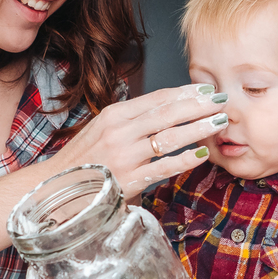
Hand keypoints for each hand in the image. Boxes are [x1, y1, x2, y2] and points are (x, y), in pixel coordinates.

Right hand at [57, 84, 228, 197]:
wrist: (54, 189)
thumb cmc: (83, 161)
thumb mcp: (102, 131)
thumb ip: (130, 121)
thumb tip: (165, 111)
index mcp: (114, 115)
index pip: (157, 99)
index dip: (185, 92)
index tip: (207, 88)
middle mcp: (119, 131)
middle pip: (167, 113)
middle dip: (198, 105)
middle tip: (222, 100)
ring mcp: (123, 155)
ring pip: (169, 137)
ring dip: (198, 128)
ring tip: (219, 123)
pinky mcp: (127, 179)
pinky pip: (162, 167)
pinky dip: (184, 160)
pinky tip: (201, 154)